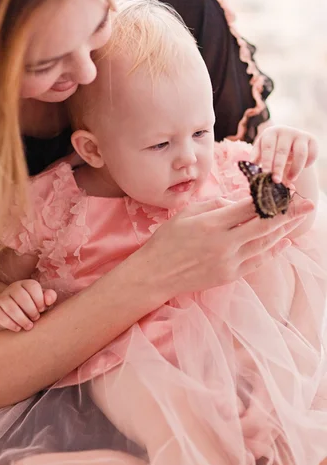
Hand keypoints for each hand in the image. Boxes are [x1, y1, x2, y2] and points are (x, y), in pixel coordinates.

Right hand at [0, 280, 56, 331]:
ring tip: (29, 326)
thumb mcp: (44, 301)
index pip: (32, 286)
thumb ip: (50, 297)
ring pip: (9, 306)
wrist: (18, 317)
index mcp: (26, 284)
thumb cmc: (35, 307)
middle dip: (30, 310)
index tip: (42, 309)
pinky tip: (18, 328)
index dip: (39, 299)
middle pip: (20, 296)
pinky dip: (10, 324)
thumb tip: (49, 300)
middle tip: (36, 318)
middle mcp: (13, 288)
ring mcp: (2, 298)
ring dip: (21, 318)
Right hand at [141, 196, 313, 299]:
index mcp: (212, 223)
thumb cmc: (167, 240)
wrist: (156, 274)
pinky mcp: (229, 275)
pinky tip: (284, 241)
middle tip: (309, 204)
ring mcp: (228, 262)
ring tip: (300, 220)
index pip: (249, 207)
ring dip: (285, 230)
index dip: (270, 197)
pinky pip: (257, 261)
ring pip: (265, 244)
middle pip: (265, 225)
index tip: (286, 189)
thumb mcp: (187, 213)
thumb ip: (215, 204)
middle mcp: (224, 243)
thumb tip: (237, 203)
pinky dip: (273, 250)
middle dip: (290, 213)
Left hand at [250, 125, 317, 183]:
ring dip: (295, 169)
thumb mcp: (262, 150)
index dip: (267, 162)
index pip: (268, 148)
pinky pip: (311, 154)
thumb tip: (251, 163)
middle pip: (282, 151)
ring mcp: (299, 134)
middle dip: (278, 168)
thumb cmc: (272, 148)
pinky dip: (307, 164)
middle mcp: (285, 131)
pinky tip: (302, 169)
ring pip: (300, 153)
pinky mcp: (311, 139)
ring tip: (290, 178)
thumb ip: (256, 156)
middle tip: (276, 181)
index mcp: (271, 133)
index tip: (266, 175)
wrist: (289, 142)